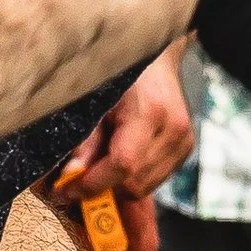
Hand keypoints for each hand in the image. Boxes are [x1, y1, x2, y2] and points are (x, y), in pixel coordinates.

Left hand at [53, 57, 192, 203]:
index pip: (123, 164)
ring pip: (144, 188)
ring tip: (100, 163)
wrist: (155, 59)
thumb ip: (86, 140)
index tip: (65, 191)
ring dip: (117, 184)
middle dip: (102, 187)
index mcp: (150, 112)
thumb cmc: (122, 75)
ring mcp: (183, 141)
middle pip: (133, 183)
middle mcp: (172, 129)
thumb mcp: (95, 99)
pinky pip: (154, 180)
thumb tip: (71, 175)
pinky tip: (121, 157)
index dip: (92, 184)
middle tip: (76, 178)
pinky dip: (133, 178)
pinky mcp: (185, 148)